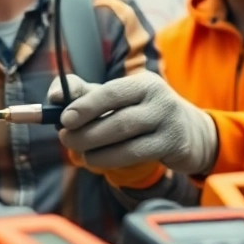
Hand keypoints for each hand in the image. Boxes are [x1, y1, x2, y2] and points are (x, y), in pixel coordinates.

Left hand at [47, 72, 217, 175]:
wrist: (191, 132)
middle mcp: (159, 98)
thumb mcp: (118, 100)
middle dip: (85, 131)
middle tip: (64, 138)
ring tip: (79, 151)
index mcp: (142, 83)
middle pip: (116, 117)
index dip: (85, 105)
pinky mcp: (174, 145)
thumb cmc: (143, 113)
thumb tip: (53, 95)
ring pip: (124, 138)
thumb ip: (84, 94)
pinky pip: (135, 154)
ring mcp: (169, 122)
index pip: (110, 92)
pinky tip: (96, 160)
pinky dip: (110, 159)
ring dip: (94, 147)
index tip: (64, 119)